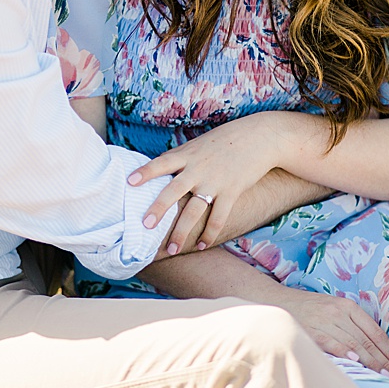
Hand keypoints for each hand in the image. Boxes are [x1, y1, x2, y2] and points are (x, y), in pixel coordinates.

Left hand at [130, 115, 285, 251]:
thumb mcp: (197, 145)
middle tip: (145, 226)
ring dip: (182, 232)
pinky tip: (201, 245)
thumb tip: (156, 170)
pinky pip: (218, 218)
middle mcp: (198, 169)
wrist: (258, 138)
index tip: (130, 182)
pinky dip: (209, 234)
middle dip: (159, 209)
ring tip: (171, 249)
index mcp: (186, 155)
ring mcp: (215, 182)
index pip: (161, 163)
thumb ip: (178, 158)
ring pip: (194, 211)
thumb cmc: (223, 141)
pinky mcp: (232, 192)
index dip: (145, 172)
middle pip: (173, 191)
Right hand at [272, 285, 388, 380]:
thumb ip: (353, 326)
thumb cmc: (310, 309)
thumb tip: (378, 353)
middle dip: (386, 361)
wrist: (278, 301)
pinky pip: (333, 343)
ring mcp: (324, 320)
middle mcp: (338, 312)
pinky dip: (346, 353)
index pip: (376, 333)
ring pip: (354, 344)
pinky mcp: (311, 329)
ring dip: (372, 362)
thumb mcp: (334, 310)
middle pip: (368, 341)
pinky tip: (357, 362)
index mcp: (348, 306)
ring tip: (385, 376)